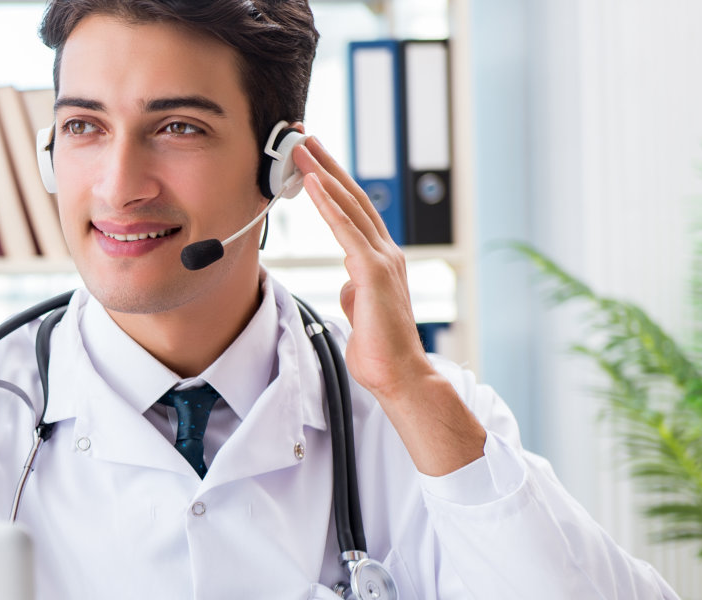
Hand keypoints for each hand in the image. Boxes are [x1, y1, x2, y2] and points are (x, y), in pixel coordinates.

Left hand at [288, 133, 436, 400]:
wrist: (399, 375)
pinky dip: (329, 204)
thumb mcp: (361, 310)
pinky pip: (347, 230)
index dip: (334, 183)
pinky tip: (313, 183)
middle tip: (304, 137)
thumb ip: (357, 290)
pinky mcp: (374, 273)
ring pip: (349, 205)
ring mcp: (382, 260)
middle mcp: (386, 252)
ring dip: (324, 173)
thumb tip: (350, 282)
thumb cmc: (380, 349)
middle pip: (353, 197)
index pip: (355, 212)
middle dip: (328, 165)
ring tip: (302, 148)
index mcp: (381, 260)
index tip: (313, 161)